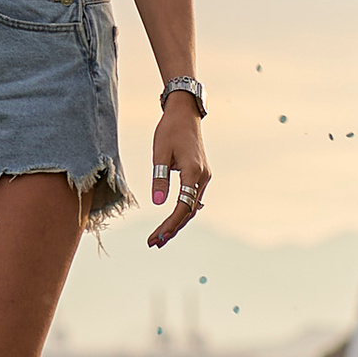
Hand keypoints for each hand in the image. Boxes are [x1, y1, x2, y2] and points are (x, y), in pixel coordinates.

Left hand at [147, 94, 209, 248]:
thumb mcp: (160, 152)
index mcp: (193, 173)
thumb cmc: (170, 129)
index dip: (170, 224)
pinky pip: (192, 198)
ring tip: (159, 236)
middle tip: (154, 243)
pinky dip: (182, 211)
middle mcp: (202, 177)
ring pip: (192, 206)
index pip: (183, 207)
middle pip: (189, 211)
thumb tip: (158, 203)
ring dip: (177, 222)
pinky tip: (172, 220)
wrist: (185, 113)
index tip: (157, 237)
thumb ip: (159, 178)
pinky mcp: (200, 174)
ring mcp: (203, 176)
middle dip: (172, 228)